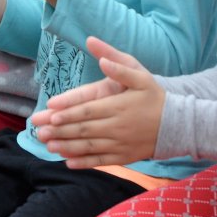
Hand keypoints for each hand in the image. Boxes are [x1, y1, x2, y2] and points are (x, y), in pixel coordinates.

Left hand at [31, 35, 165, 167]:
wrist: (177, 124)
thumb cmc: (155, 96)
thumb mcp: (140, 74)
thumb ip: (118, 64)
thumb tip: (98, 53)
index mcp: (119, 106)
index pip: (88, 110)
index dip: (69, 112)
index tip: (50, 112)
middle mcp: (117, 126)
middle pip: (84, 129)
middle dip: (60, 131)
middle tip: (39, 131)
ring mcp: (121, 144)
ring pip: (89, 147)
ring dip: (67, 147)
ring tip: (48, 146)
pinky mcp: (124, 157)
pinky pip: (101, 160)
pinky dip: (84, 163)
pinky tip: (68, 163)